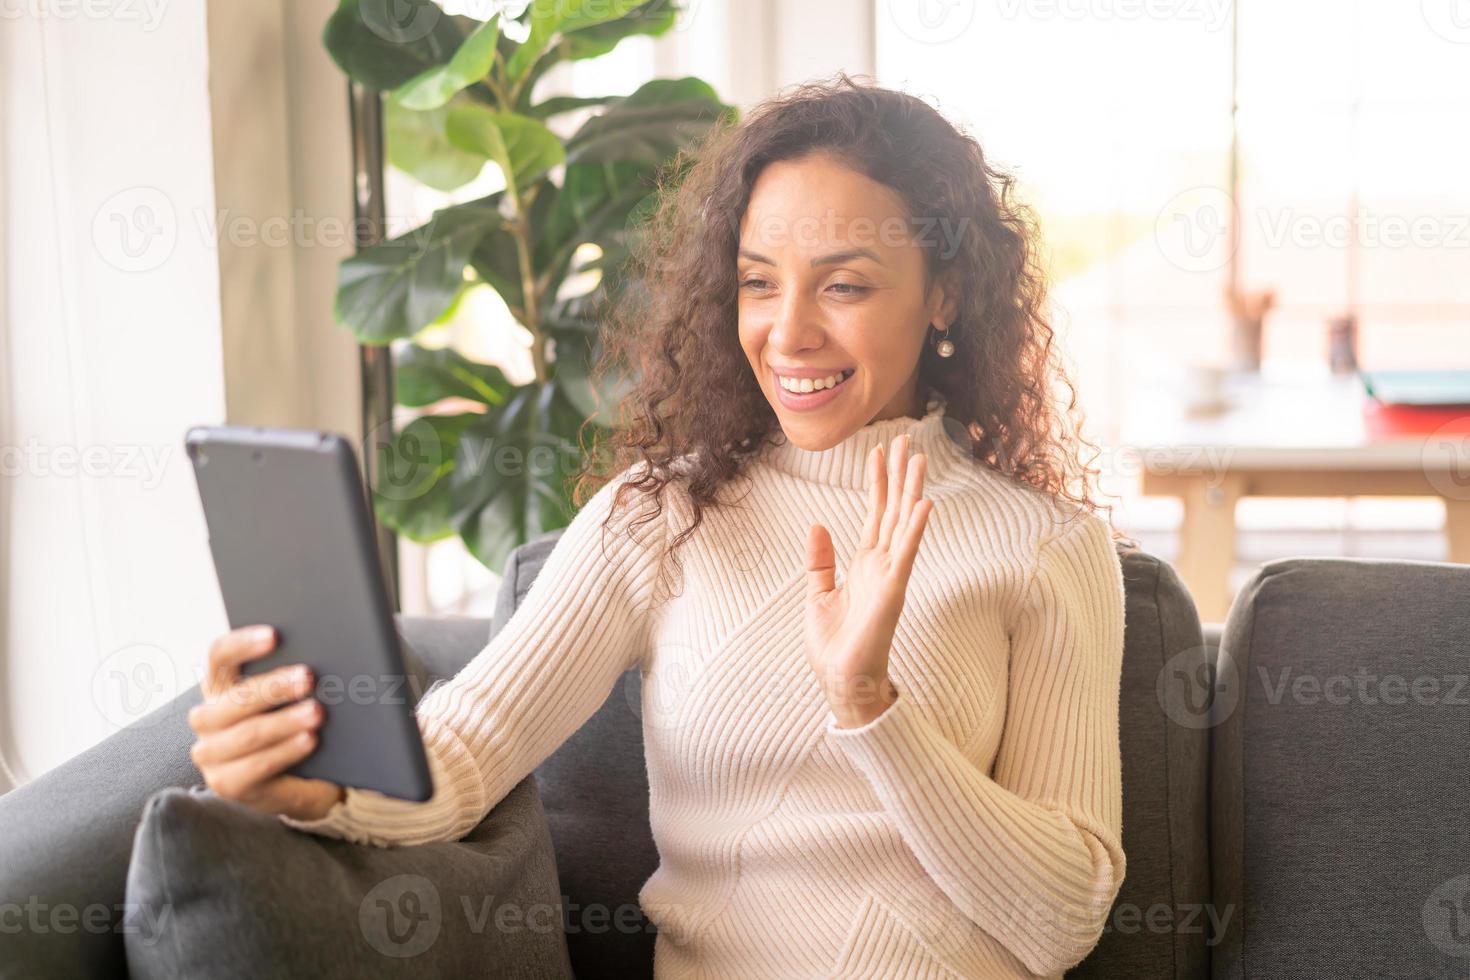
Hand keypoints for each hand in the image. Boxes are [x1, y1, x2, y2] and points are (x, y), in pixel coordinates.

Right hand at [187, 625, 344, 819]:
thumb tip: (319, 655)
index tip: (275, 635)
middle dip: (275, 687)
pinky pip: (256, 766)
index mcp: (220, 686)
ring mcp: (211, 753)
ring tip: (317, 712)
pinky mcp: (226, 784)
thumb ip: (292, 676)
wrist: (301, 780)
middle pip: (236, 697)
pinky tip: (309, 741)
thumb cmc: (295, 725)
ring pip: (247, 733)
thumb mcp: (291, 698)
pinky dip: (285, 751)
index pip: (219, 656)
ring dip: (285, 721)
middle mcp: (207, 718)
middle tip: (309, 677)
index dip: (243, 643)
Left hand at [805, 433, 933, 727]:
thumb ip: (819, 560)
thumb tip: (817, 524)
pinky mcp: (893, 591)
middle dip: (899, 475)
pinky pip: (906, 554)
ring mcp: (890, 575)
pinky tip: (924, 504)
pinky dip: (914, 529)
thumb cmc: (833, 645)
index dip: (877, 482)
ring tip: (920, 459)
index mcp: (863, 563)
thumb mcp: (817, 594)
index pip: (874, 513)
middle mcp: (881, 564)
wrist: (842, 681)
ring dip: (912, 491)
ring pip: (904, 523)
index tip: (878, 450)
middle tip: (907, 440)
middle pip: (892, 509)